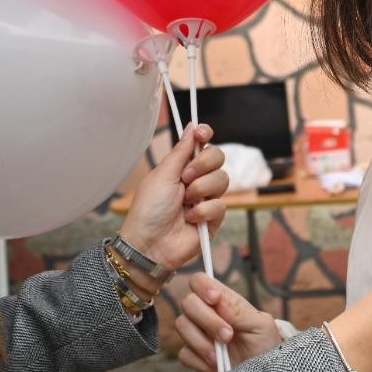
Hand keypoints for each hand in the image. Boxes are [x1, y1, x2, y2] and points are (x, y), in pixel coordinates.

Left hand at [118, 125, 227, 288]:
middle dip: (203, 165)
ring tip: (185, 203)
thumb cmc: (148, 210)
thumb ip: (180, 152)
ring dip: (202, 189)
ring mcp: (206, 199)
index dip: (205, 135)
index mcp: (181, 167)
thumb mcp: (162, 175)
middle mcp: (196, 180)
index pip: (202, 144)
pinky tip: (190, 219)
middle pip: (218, 158)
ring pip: (223, 180)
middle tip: (185, 178)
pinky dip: (203, 211)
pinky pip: (220, 205)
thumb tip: (190, 127)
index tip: (202, 134)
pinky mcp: (213, 219)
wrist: (149, 244)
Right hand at [174, 272, 283, 371]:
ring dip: (202, 342)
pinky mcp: (195, 357)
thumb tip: (217, 298)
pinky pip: (184, 353)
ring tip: (221, 356)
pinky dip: (200, 361)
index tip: (215, 299)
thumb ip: (239, 310)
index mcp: (224, 302)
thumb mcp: (261, 326)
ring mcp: (199, 336)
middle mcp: (207, 315)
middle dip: (207, 320)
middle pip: (187, 302)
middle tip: (228, 336)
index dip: (202, 286)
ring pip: (182, 325)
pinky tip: (216, 367)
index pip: (200, 281)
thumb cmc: (266, 347)